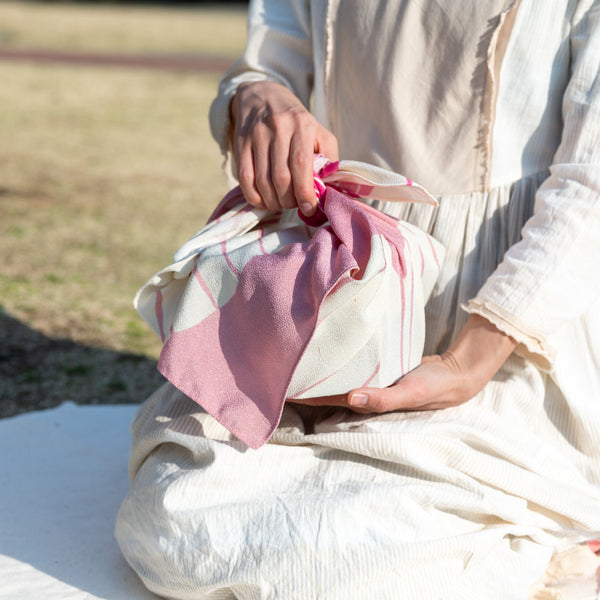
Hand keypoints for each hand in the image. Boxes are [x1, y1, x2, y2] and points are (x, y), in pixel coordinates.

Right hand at [230, 80, 338, 215]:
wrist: (264, 96)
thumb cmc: (298, 122)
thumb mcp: (319, 133)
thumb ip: (328, 159)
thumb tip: (329, 191)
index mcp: (303, 124)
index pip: (301, 165)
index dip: (304, 192)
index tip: (309, 209)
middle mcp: (278, 127)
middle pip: (281, 177)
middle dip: (288, 200)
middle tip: (294, 205)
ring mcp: (257, 135)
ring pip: (262, 180)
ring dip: (273, 201)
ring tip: (280, 204)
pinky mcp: (241, 142)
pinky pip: (244, 177)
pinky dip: (253, 196)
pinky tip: (263, 201)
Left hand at [288, 315, 517, 412]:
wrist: (455, 373)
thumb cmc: (432, 387)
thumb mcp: (409, 393)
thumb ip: (382, 398)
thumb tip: (350, 398)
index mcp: (363, 403)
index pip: (325, 399)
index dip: (302, 394)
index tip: (277, 384)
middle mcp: (360, 392)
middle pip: (324, 386)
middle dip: (302, 378)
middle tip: (276, 364)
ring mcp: (366, 379)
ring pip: (335, 373)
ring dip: (317, 366)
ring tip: (292, 352)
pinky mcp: (374, 365)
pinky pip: (349, 361)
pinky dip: (337, 356)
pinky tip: (324, 345)